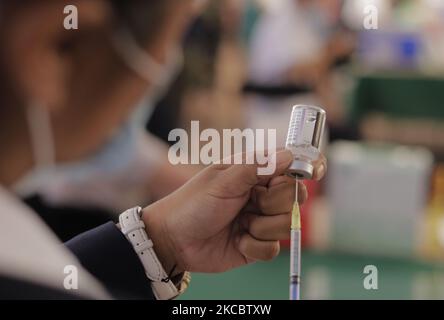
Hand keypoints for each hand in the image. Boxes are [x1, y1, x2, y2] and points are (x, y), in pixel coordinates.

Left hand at [142, 150, 326, 274]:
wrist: (173, 239)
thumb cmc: (194, 202)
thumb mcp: (223, 179)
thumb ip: (257, 166)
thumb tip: (290, 155)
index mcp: (256, 174)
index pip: (291, 167)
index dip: (307, 167)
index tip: (315, 171)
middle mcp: (262, 196)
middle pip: (294, 197)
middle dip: (273, 202)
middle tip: (251, 202)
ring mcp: (261, 221)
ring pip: (287, 225)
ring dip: (261, 226)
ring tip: (238, 223)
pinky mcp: (257, 246)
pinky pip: (273, 249)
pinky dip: (254, 246)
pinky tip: (237, 240)